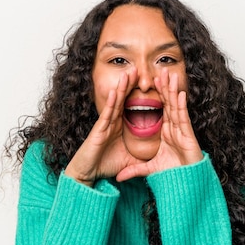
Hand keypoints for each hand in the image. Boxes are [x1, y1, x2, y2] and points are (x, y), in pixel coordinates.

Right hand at [64, 71, 141, 185]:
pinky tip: (117, 92)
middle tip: (137, 69)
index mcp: (119, 127)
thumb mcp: (130, 160)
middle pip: (123, 100)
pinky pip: (107, 114)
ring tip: (128, 73)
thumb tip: (157, 154)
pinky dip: (112, 103)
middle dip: (130, 85)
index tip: (147, 84)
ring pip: (115, 103)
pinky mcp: (98, 130)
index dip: (138, 95)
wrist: (88, 175)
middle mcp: (112, 123)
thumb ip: (141, 155)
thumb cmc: (105, 166)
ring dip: (121, 88)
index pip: (131, 107)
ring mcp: (105, 125)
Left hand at [116, 68, 202, 181]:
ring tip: (170, 75)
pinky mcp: (188, 136)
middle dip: (165, 87)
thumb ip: (134, 170)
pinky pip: (183, 118)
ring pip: (176, 107)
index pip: (161, 110)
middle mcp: (175, 129)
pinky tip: (179, 93)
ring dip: (173, 90)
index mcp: (167, 132)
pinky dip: (182, 106)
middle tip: (161, 71)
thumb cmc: (174, 174)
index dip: (158, 96)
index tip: (152, 82)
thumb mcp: (149, 170)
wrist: (187, 183)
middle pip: (169, 104)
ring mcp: (182, 131)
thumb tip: (119, 177)